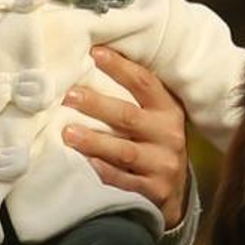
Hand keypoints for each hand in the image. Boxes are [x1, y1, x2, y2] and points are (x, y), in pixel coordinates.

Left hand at [64, 46, 191, 229]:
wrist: (177, 191)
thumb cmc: (156, 143)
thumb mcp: (156, 117)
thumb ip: (134, 97)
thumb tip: (93, 62)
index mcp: (168, 110)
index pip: (144, 83)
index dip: (120, 67)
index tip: (94, 53)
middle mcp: (169, 135)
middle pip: (129, 116)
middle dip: (97, 105)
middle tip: (70, 95)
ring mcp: (163, 164)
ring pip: (124, 151)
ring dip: (94, 141)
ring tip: (68, 132)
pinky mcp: (154, 190)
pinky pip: (124, 181)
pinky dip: (104, 171)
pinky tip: (86, 163)